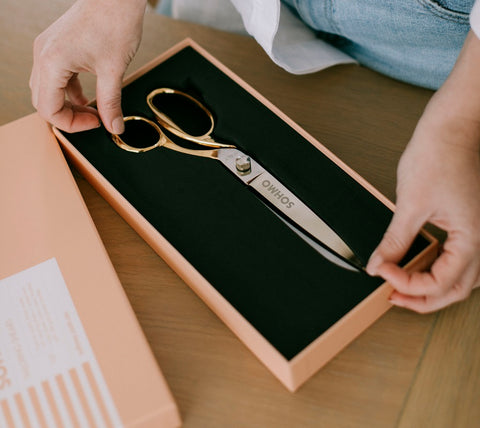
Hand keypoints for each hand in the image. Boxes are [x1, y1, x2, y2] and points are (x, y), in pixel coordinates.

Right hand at [30, 0, 146, 132]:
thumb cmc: (114, 23)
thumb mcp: (113, 70)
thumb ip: (111, 103)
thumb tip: (114, 127)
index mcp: (51, 62)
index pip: (48, 109)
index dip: (72, 124)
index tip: (96, 123)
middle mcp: (43, 55)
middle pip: (44, 101)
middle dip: (69, 116)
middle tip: (95, 119)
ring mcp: (48, 49)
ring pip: (48, 90)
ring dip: (69, 104)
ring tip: (94, 109)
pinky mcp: (57, 47)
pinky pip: (56, 77)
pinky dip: (70, 91)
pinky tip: (89, 96)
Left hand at [366, 103, 479, 312]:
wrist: (451, 128)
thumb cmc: (437, 155)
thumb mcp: (410, 204)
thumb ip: (394, 241)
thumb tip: (378, 265)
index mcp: (472, 237)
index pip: (440, 282)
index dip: (407, 283)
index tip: (382, 272)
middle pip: (456, 288)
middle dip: (423, 297)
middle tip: (393, 297)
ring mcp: (479, 231)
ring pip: (461, 277)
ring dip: (433, 287)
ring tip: (403, 287)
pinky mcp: (470, 223)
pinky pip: (459, 258)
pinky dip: (439, 269)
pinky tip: (418, 266)